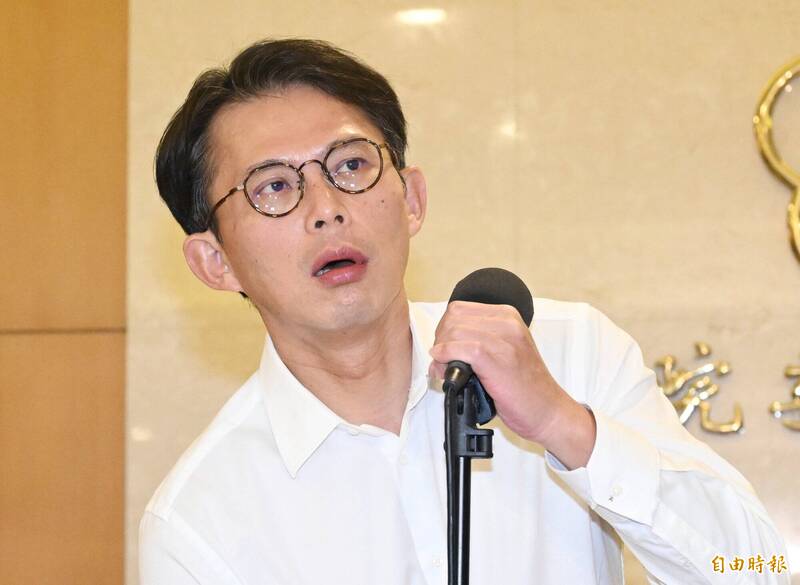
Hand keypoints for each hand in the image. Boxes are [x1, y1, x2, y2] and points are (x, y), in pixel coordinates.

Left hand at [428, 301, 595, 468]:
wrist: (548, 411)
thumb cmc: (525, 387)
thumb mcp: (503, 352)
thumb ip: (474, 342)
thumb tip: (438, 349)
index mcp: (508, 316)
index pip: (459, 309)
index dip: (444, 329)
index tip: (444, 348)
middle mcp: (508, 322)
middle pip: (453, 318)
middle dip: (440, 340)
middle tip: (441, 362)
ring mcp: (505, 339)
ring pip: (454, 332)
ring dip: (441, 352)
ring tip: (444, 371)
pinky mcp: (498, 359)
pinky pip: (460, 348)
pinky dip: (445, 357)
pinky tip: (445, 370)